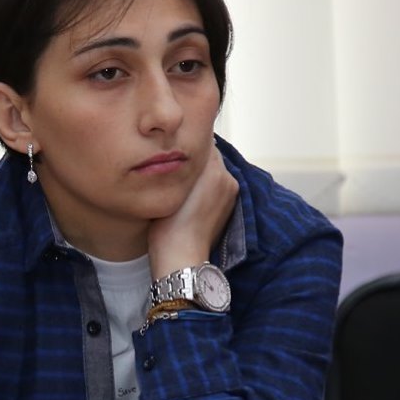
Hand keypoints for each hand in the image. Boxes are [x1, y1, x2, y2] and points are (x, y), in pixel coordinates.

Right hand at [146, 146, 237, 277]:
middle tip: (174, 167)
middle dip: (195, 161)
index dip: (188, 143)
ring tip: (180, 186)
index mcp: (215, 169)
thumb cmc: (169, 225)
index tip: (174, 148)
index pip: (204, 142)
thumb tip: (190, 144)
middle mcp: (228, 179)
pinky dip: (205, 191)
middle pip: (210, 158)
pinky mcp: (228, 209)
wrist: (181, 257)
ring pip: (212, 174)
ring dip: (200, 176)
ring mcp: (230, 195)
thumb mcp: (171, 183)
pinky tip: (190, 201)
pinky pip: (216, 189)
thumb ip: (183, 160)